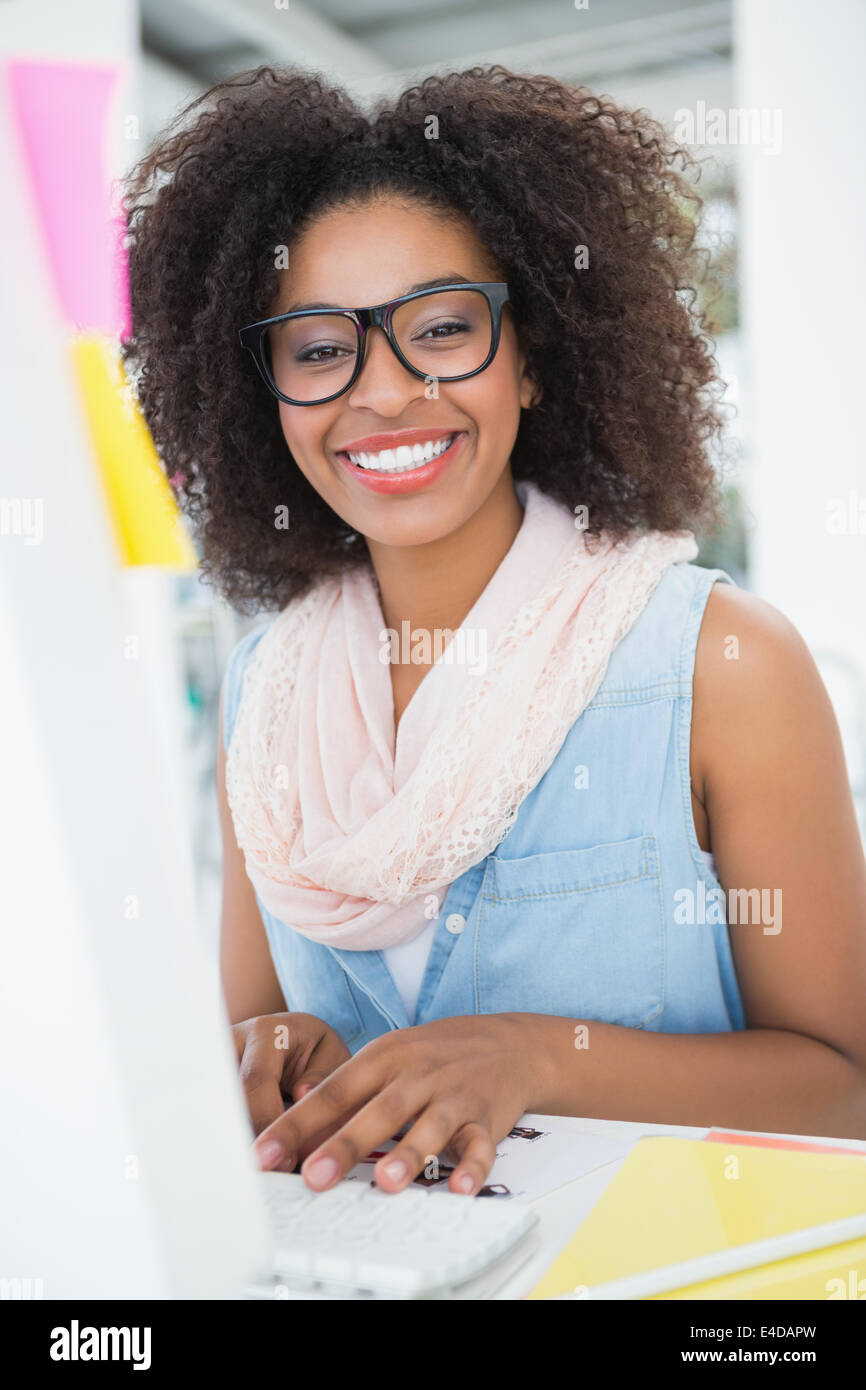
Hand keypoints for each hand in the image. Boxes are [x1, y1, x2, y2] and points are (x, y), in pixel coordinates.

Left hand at [251, 1014, 539, 1195]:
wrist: (507, 1042)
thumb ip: (346, 1097)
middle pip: (378, 1110)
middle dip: (345, 1144)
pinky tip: (459, 1189)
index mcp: (383, 1058)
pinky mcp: (487, 1118)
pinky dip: (473, 1168)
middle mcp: (417, 1075)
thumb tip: (294, 1138)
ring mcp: (453, 1095)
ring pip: (431, 1125)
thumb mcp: (387, 1059)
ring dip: (409, 1153)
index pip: (333, 1092)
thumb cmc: (432, 1055)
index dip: (297, 1124)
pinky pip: (482, 1145)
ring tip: (385, 1183)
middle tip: (313, 1177)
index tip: (263, 1154)